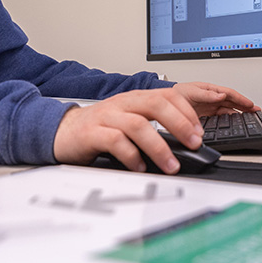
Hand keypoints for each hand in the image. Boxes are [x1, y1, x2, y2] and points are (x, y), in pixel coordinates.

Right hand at [53, 84, 257, 174]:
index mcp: (134, 99)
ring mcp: (106, 117)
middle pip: (156, 104)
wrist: (62, 131)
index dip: (186, 112)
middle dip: (180, 124)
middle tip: (193, 144)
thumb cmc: (98, 129)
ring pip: (138, 124)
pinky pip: (115, 141)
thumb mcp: (128, 122)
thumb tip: (185, 144)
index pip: (167, 95)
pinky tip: (139, 167)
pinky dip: (131, 155)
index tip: (199, 132)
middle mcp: (122, 104)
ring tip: (171, 165)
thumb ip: (153, 127)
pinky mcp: (92, 133)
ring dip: (159, 147)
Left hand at [171, 82, 259, 116]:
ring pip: (229, 110)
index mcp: (210, 89)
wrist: (165, 102)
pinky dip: (229, 120)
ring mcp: (210, 107)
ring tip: (250, 118)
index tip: (251, 105)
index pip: (229, 94)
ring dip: (239, 114)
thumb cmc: (176, 93)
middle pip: (233, 102)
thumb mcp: (191, 92)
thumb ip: (206, 94)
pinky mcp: (207, 115)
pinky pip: (221, 117)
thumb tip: (221, 95)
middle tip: (257, 112)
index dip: (241, 99)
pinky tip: (235, 123)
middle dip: (245, 106)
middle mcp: (212, 98)